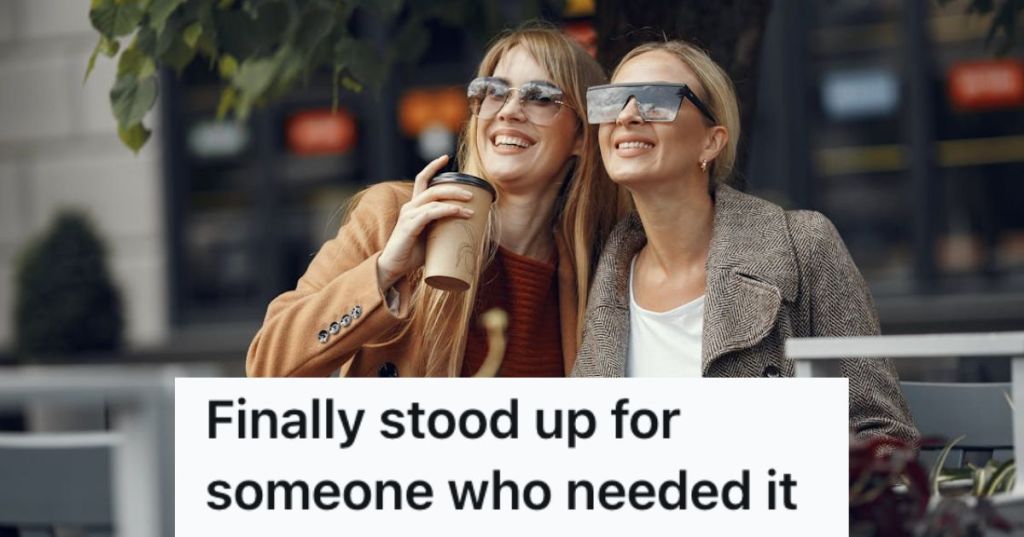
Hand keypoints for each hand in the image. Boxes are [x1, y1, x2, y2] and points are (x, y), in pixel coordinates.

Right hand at [377, 154, 475, 289]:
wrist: (394, 268)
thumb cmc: (413, 254)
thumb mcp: (432, 238)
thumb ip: (445, 230)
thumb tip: (472, 232)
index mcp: (414, 207)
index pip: (422, 180)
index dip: (432, 166)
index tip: (445, 157)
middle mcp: (410, 207)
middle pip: (433, 188)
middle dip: (454, 188)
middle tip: (472, 194)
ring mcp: (408, 216)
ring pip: (433, 198)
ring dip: (454, 199)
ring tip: (471, 204)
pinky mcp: (408, 226)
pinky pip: (430, 213)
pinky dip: (446, 210)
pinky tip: (458, 211)